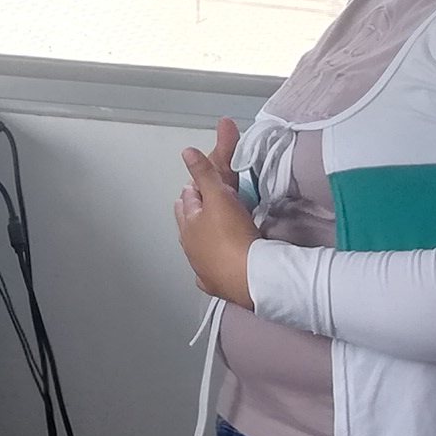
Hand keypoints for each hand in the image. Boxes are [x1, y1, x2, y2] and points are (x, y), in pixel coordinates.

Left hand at [172, 117, 258, 308]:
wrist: (248, 276)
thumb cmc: (232, 235)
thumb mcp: (219, 197)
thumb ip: (204, 173)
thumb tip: (187, 152)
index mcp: (189, 222)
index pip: (188, 197)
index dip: (197, 186)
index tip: (206, 181)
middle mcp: (190, 245)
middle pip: (188, 221)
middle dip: (195, 209)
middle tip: (209, 202)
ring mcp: (200, 266)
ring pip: (197, 245)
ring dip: (203, 236)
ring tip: (216, 230)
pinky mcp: (215, 283)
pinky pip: (210, 272)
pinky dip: (212, 265)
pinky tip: (218, 264)